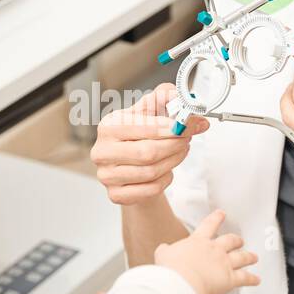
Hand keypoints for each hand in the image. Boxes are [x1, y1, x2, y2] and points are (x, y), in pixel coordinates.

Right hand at [91, 83, 209, 205]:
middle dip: (174, 145)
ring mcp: (106, 176)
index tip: (190, 125)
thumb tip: (190, 104)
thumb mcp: (149, 111)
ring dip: (173, 161)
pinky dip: (165, 179)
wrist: (129, 163)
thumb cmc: (138, 136)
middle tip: (187, 139)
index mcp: (108, 126)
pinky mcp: (116, 194)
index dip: (172, 127)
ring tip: (180, 151)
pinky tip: (167, 169)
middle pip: (148, 152)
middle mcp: (102, 151)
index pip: (145, 127)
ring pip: (151, 172)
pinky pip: (150, 189)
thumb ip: (166, 99)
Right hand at [153, 209, 258, 293]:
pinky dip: (252, 279)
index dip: (216, 218)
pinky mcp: (230, 278)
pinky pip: (244, 278)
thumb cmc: (171, 268)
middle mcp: (214, 249)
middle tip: (239, 240)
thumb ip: (165, 250)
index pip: (209, 225)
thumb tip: (163, 249)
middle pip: (230, 240)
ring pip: (241, 257)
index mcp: (198, 241)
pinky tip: (257, 280)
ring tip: (253, 257)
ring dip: (249, 256)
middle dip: (236, 240)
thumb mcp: (163, 255)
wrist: (181, 281)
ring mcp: (224, 263)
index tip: (221, 214)